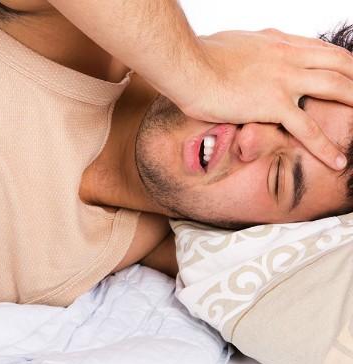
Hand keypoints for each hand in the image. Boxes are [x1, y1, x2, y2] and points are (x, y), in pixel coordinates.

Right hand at [173, 29, 352, 169]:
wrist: (188, 66)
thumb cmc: (200, 56)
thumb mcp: (233, 44)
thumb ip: (250, 50)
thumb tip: (250, 55)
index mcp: (277, 42)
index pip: (320, 49)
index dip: (341, 62)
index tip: (349, 73)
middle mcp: (287, 56)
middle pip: (339, 64)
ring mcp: (283, 80)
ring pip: (335, 89)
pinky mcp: (273, 104)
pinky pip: (306, 129)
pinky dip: (325, 146)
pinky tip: (338, 161)